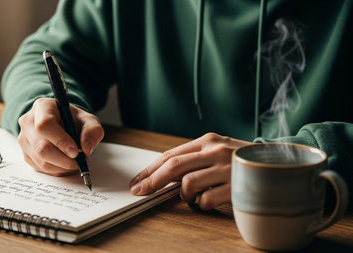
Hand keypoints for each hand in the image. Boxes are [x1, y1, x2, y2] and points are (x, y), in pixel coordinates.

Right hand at [17, 97, 103, 175]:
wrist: (61, 123)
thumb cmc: (72, 120)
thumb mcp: (88, 119)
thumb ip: (93, 130)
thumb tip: (86, 148)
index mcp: (42, 107)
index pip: (45, 125)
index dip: (60, 140)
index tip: (75, 151)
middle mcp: (28, 122)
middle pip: (41, 147)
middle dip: (64, 160)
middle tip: (80, 161)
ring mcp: (24, 139)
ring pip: (42, 161)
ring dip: (63, 167)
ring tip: (75, 162)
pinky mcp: (26, 154)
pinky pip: (41, 168)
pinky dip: (57, 170)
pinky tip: (66, 164)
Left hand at [129, 133, 249, 209]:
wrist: (280, 164)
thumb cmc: (242, 160)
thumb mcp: (218, 151)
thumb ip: (193, 160)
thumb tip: (162, 176)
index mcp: (208, 140)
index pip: (171, 155)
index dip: (150, 169)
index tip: (136, 182)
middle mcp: (216, 151)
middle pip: (174, 167)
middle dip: (152, 181)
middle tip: (140, 192)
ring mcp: (227, 168)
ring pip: (188, 185)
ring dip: (185, 196)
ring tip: (193, 197)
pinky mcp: (237, 186)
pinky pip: (206, 200)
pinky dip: (203, 205)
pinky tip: (210, 201)